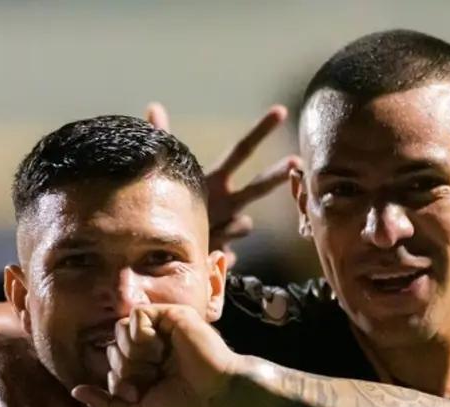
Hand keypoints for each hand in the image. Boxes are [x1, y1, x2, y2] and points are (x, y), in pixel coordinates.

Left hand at [73, 305, 243, 406]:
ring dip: (131, 351)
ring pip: (119, 328)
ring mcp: (159, 328)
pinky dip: (140, 334)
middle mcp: (149, 345)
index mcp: (142, 365)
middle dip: (124, 367)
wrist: (215, 395)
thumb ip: (104, 405)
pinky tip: (157, 349)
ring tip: (154, 364)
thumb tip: (76, 392)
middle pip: (112, 344)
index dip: (118, 380)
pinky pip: (137, 314)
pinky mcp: (170, 315)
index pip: (110, 361)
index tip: (138, 394)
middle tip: (147, 380)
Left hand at [145, 102, 300, 261]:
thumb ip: (160, 140)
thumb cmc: (169, 206)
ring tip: (210, 230)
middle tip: (295, 161)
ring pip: (245, 223)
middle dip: (277, 174)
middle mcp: (229, 202)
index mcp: (216, 181)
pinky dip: (222, 255)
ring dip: (232, 226)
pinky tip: (211, 257)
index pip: (241, 151)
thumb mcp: (165, 173)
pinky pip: (231, 254)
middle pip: (258, 186)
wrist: (163, 249)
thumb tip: (153, 106)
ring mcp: (229, 228)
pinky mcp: (223, 253)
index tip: (280, 110)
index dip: (260, 131)